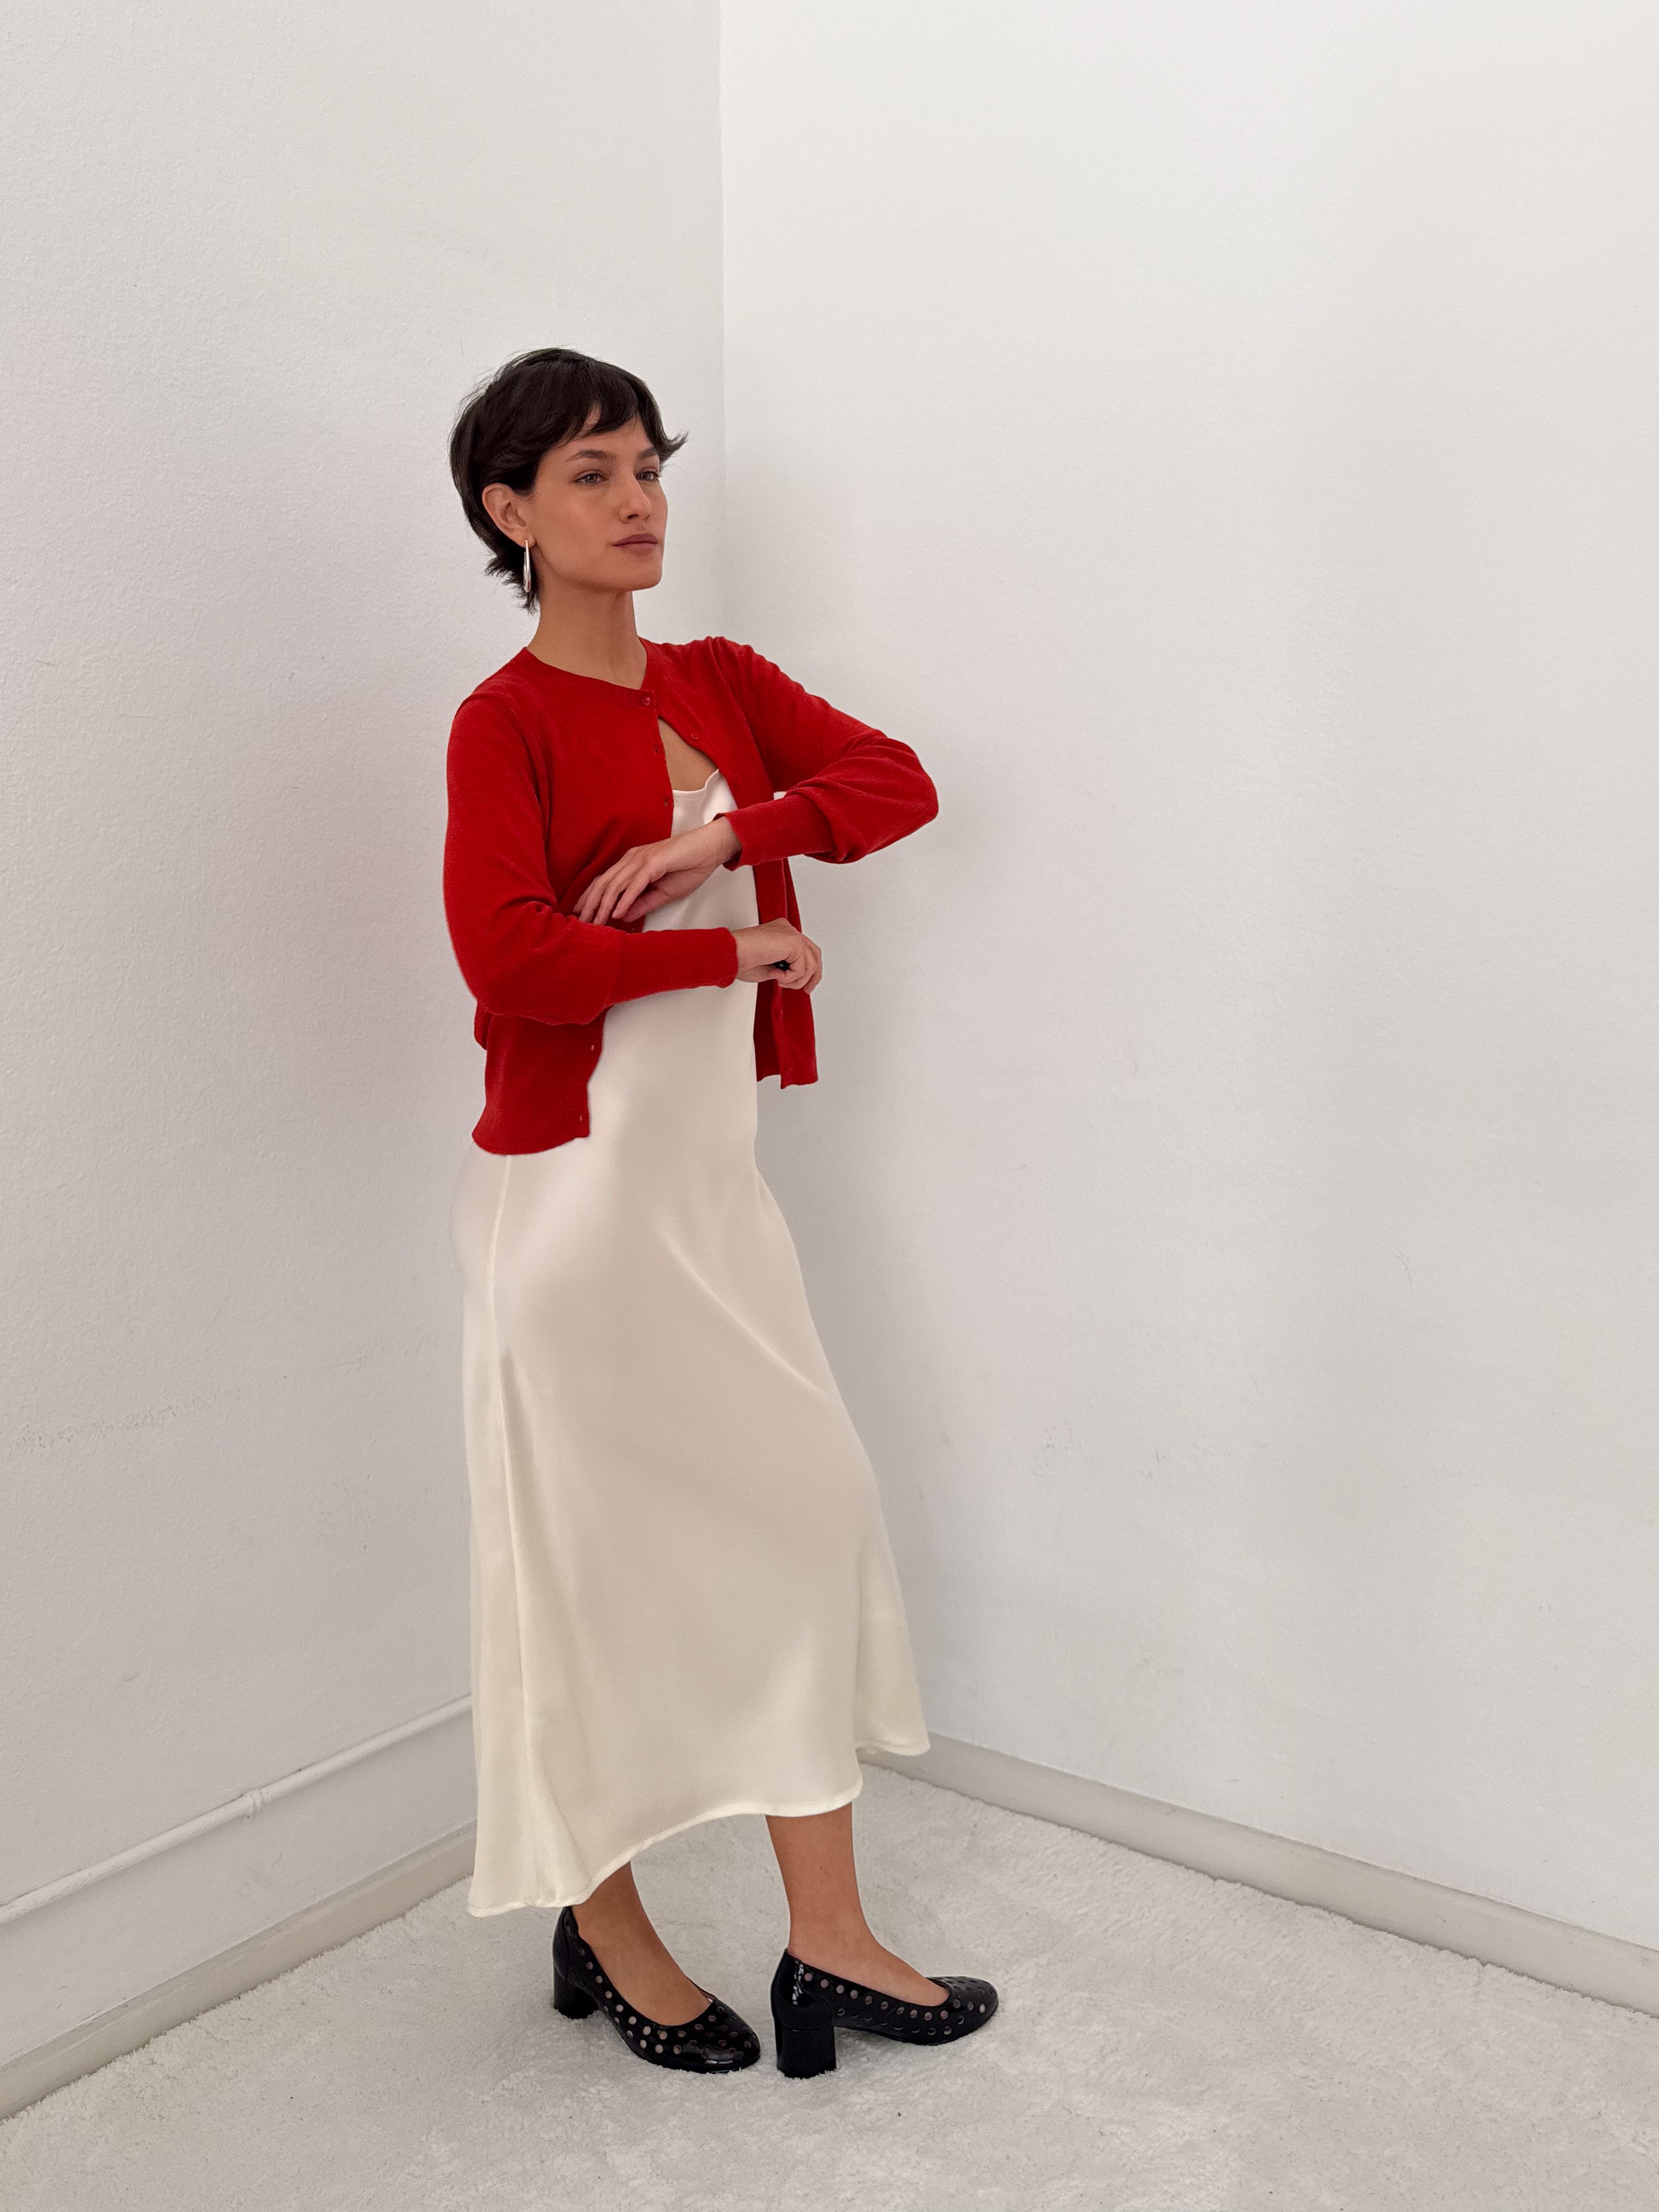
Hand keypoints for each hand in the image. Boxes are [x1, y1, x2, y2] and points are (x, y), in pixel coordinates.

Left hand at [575, 817, 741, 925]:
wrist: (710, 848)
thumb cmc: (689, 866)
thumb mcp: (663, 893)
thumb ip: (642, 904)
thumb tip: (622, 916)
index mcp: (632, 864)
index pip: (605, 882)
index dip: (590, 899)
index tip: (582, 916)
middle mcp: (632, 859)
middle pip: (604, 884)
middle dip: (590, 905)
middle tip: (581, 924)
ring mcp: (641, 859)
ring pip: (615, 885)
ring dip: (603, 906)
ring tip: (596, 923)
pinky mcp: (654, 862)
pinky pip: (635, 884)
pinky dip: (625, 899)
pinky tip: (617, 913)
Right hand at [730, 920, 821, 990]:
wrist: (733, 954)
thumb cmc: (741, 959)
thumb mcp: (768, 967)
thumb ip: (783, 969)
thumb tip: (791, 977)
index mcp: (781, 933)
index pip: (805, 950)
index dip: (808, 969)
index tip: (805, 985)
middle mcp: (788, 930)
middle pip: (814, 954)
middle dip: (813, 976)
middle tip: (807, 990)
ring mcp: (791, 934)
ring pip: (810, 963)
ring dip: (797, 980)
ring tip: (780, 981)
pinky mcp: (793, 941)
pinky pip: (803, 967)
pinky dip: (791, 977)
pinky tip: (777, 976)